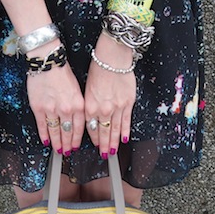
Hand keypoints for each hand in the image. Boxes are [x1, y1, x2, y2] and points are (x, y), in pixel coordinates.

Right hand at [26, 43, 84, 154]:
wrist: (47, 60)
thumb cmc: (62, 71)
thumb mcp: (77, 89)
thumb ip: (78, 106)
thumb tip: (76, 121)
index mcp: (78, 104)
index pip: (80, 128)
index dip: (77, 139)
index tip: (76, 146)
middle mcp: (66, 109)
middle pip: (68, 133)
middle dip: (68, 145)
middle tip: (67, 152)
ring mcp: (52, 110)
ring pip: (56, 132)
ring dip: (57, 143)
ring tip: (58, 150)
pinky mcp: (39, 108)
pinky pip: (42, 126)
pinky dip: (44, 135)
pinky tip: (46, 141)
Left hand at [84, 33, 136, 157]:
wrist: (113, 58)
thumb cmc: (98, 69)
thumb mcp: (87, 89)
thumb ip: (89, 106)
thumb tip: (92, 119)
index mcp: (89, 106)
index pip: (90, 128)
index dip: (92, 139)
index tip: (93, 145)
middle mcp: (102, 110)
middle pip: (102, 133)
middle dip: (102, 146)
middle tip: (103, 155)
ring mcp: (116, 108)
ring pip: (114, 130)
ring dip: (112, 143)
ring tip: (111, 152)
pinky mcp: (127, 104)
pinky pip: (125, 122)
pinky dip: (124, 132)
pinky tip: (123, 139)